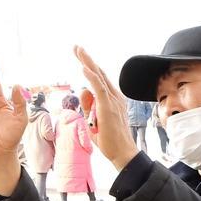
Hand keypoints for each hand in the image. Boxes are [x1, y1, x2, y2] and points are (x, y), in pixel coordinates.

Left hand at [75, 46, 139, 170]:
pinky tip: (83, 68)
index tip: (80, 55)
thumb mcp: (93, 120)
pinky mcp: (108, 107)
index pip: (99, 79)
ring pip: (98, 78)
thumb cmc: (109, 139)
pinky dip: (91, 77)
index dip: (90, 66)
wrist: (123, 153)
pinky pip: (99, 89)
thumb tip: (82, 89)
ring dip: (87, 63)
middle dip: (86, 59)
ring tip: (78, 51)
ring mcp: (112, 101)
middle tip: (76, 47)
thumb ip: (88, 105)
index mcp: (112, 99)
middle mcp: (114, 97)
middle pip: (99, 74)